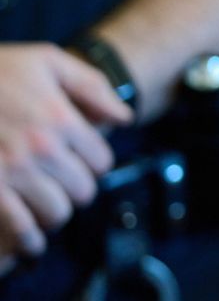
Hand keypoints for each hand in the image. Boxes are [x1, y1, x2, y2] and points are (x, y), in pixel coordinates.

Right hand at [0, 44, 133, 274]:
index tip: (81, 162)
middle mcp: (41, 147)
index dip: (93, 163)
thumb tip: (123, 116)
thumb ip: (91, 86)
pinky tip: (31, 239)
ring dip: (53, 212)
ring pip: (56, 212)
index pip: (101, 161)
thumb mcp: (46, 61)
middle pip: (83, 191)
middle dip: (75, 189)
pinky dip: (29, 238)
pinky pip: (20, 227)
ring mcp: (12, 170)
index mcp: (60, 118)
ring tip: (45, 204)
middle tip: (63, 184)